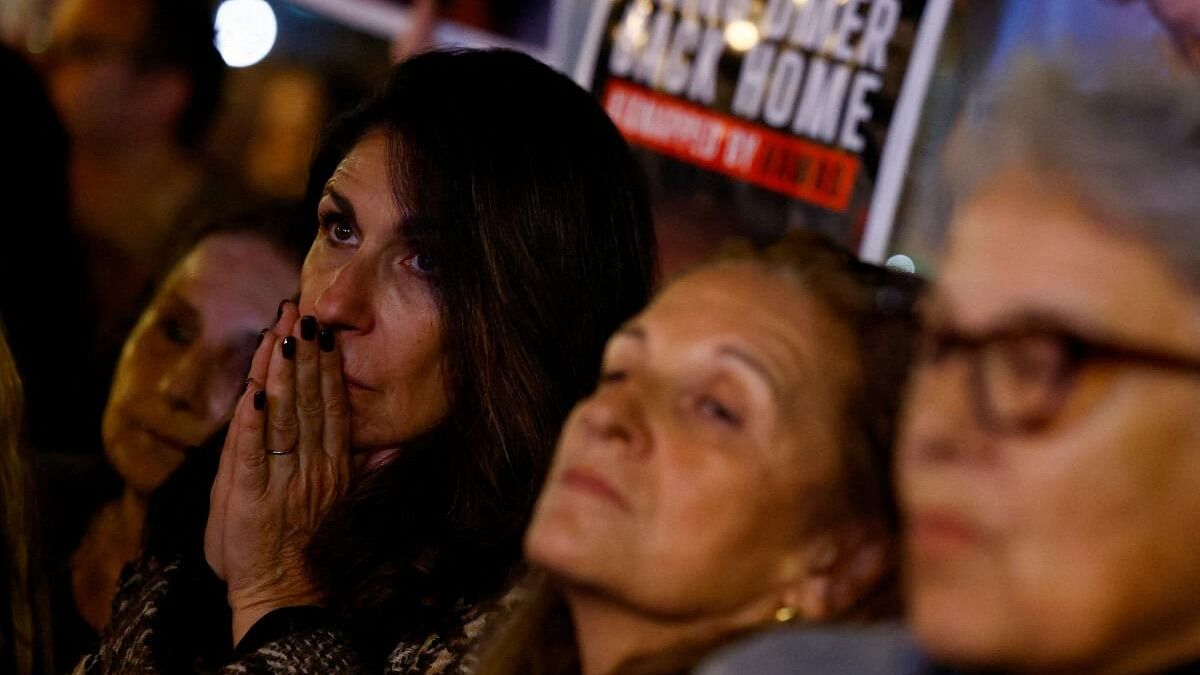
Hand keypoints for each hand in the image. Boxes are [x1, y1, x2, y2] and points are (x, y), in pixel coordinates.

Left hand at [205, 301, 350, 644]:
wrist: (280, 593)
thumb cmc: (303, 545)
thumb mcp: (340, 502)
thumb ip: (365, 468)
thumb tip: (396, 445)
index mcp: (334, 464)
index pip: (332, 404)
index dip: (325, 365)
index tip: (320, 329)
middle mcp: (314, 467)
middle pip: (310, 400)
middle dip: (303, 353)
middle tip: (298, 312)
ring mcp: (284, 481)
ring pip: (285, 417)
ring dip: (280, 373)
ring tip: (279, 334)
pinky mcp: (252, 498)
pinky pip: (253, 452)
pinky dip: (251, 420)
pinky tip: (252, 389)